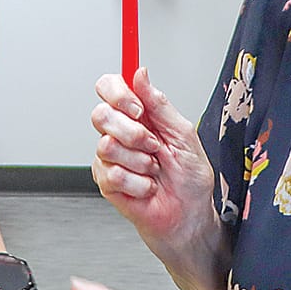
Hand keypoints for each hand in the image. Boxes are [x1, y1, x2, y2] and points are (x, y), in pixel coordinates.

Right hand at [91, 69, 217, 259]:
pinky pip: (112, 174)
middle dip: (132, 132)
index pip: (109, 87)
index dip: (118, 93)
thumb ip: (159, 103)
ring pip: (106, 146)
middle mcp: (121, 132)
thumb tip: (140, 74)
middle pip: (101, 114)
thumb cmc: (190, 178)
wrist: (189, 215)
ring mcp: (111, 157)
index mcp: (139, 115)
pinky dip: (138, 183)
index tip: (138, 108)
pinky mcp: (107, 182)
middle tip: (153, 145)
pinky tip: (147, 187)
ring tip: (153, 169)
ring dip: (139, 161)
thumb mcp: (183, 133)